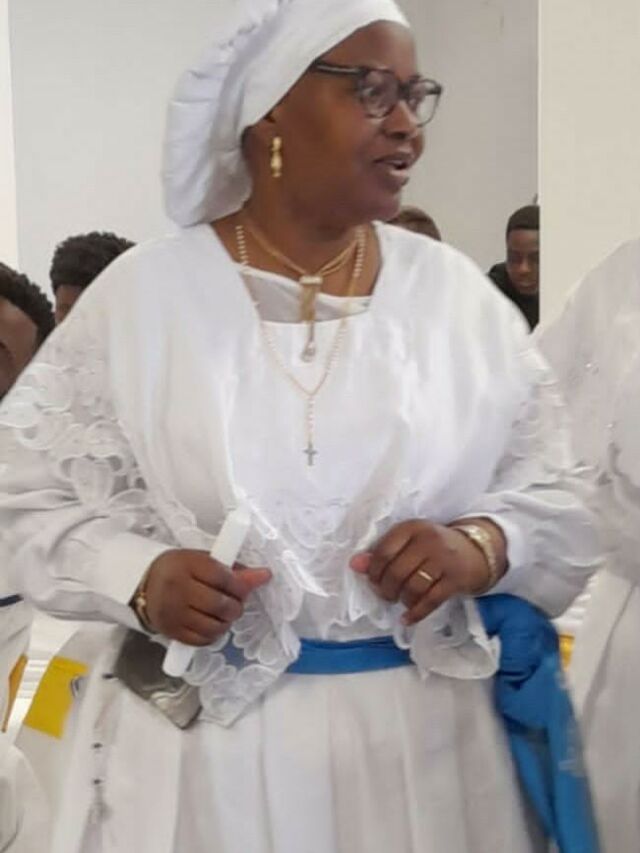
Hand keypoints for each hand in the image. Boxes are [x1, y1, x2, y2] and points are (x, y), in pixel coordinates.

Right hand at [143, 549, 271, 644]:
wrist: (143, 584)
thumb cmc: (179, 569)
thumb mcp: (202, 560)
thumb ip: (232, 569)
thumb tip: (264, 576)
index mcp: (186, 565)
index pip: (222, 578)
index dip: (241, 585)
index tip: (247, 586)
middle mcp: (178, 590)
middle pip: (220, 605)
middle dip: (236, 605)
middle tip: (236, 601)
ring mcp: (174, 614)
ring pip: (214, 626)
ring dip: (227, 621)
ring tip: (224, 612)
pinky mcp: (172, 633)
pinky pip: (203, 640)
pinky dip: (214, 634)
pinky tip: (212, 623)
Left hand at [349, 519, 504, 626]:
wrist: (475, 551)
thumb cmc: (434, 547)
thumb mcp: (409, 542)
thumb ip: (382, 552)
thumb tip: (355, 565)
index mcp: (412, 528)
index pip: (383, 552)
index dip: (373, 572)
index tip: (373, 581)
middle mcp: (428, 541)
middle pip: (396, 572)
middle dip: (386, 590)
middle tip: (386, 595)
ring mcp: (444, 560)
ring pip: (413, 588)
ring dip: (402, 600)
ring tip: (401, 601)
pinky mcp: (456, 579)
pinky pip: (431, 601)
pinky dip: (416, 613)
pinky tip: (407, 619)